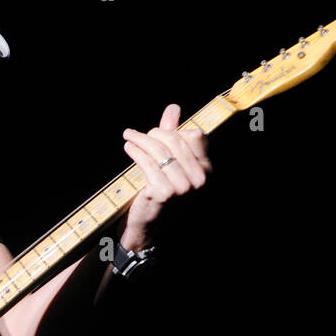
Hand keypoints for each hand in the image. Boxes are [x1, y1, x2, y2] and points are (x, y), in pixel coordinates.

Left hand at [121, 103, 210, 249]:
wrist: (150, 227)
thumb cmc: (162, 193)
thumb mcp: (172, 164)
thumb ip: (174, 135)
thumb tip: (173, 108)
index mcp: (207, 170)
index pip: (195, 136)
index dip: (174, 131)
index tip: (157, 133)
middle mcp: (199, 179)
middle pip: (175, 140)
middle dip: (153, 133)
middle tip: (137, 134)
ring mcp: (183, 187)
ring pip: (159, 150)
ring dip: (140, 140)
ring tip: (129, 137)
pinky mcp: (164, 193)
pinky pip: (148, 163)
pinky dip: (136, 152)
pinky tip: (129, 148)